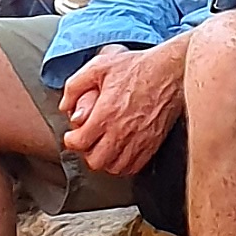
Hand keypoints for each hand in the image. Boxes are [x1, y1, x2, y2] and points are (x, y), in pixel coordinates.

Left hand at [58, 39, 187, 178]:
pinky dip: (123, 164)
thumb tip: (65, 106)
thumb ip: (75, 86)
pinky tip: (120, 151)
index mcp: (106, 114)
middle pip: (95, 161)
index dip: (71, 140)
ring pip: (114, 168)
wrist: (170, 71)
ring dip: (105, 160)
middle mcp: (121, 132)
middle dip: (86, 153)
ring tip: (103, 147)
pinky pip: (133, 167)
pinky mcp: (152, 144)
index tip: (73, 135)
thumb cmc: (137, 67)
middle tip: (87, 142)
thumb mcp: (99, 67)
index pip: (80, 143)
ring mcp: (138, 140)